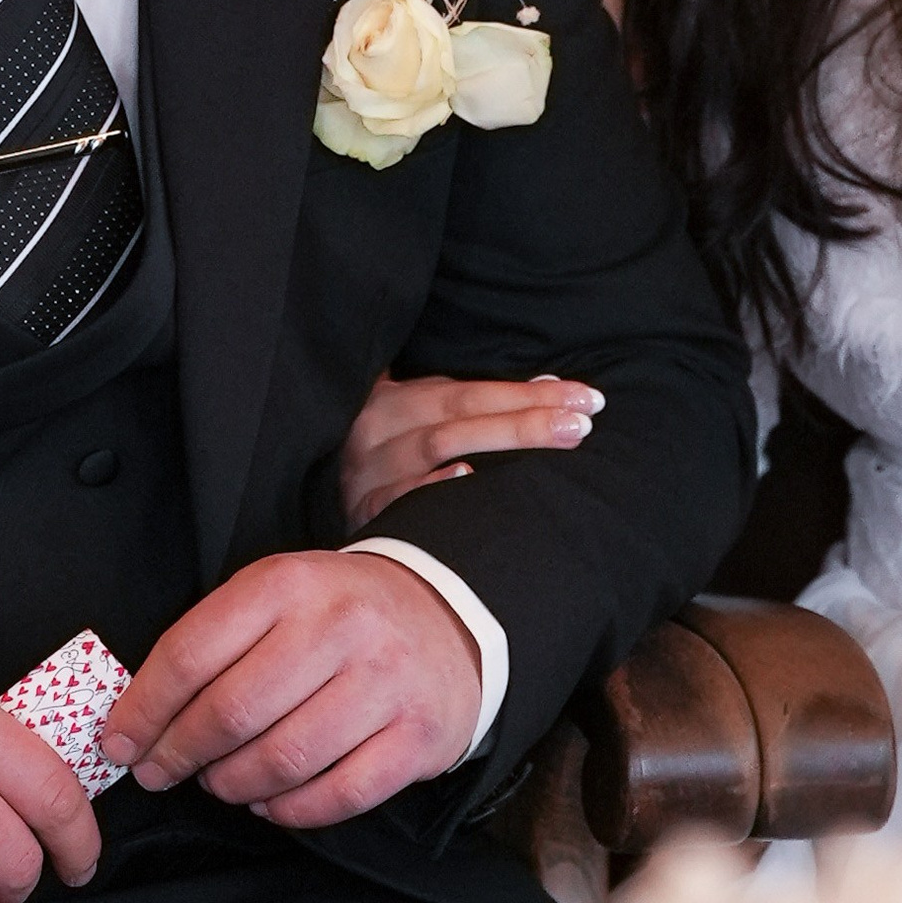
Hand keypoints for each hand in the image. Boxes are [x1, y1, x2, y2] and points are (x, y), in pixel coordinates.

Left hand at [103, 552, 481, 829]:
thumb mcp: (277, 596)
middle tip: (161, 771)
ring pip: (283, 759)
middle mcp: (341, 628)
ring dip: (232, 785)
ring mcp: (385, 684)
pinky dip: (290, 810)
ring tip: (218, 782)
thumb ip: (212, 643)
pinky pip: (338, 795)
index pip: (192, 653)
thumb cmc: (338, 615)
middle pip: (233, 713)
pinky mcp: (417, 737)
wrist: (446, 617)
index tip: (120, 741)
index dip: (144, 708)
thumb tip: (140, 716)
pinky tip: (269, 801)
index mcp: (288, 584)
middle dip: (181, 754)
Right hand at [337, 370, 602, 531]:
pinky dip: (433, 486)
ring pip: (436, 447)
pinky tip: (470, 479)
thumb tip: (551, 390)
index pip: (473, 392)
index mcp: (395, 399)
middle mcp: (376, 427)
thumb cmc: (387, 454)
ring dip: (502, 442)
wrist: (313, 488)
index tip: (588, 398)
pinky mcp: (358, 512)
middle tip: (584, 422)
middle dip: (528, 417)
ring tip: (558, 440)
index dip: (531, 394)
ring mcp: (364, 470)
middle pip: (460, 416)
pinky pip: (397, 498)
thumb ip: (475, 405)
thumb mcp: (421, 418)